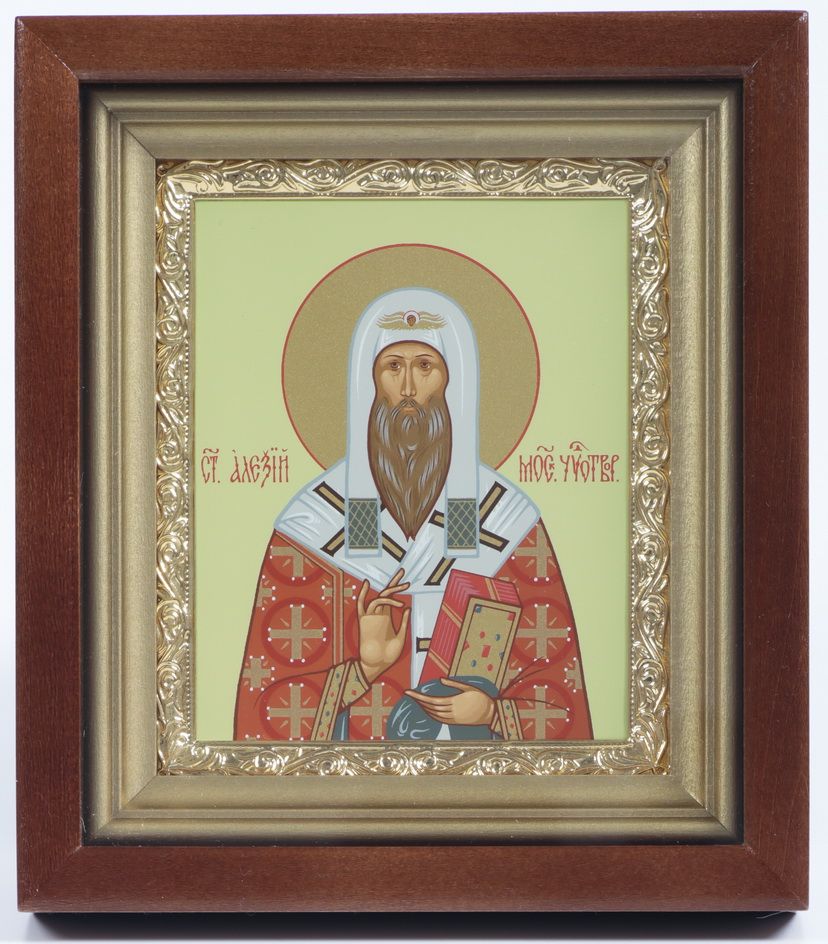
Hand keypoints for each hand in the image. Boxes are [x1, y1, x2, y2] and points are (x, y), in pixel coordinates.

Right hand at [357, 568, 409, 683]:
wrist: (377, 665)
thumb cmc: (389, 655)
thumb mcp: (401, 637)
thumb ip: (404, 623)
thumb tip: (407, 607)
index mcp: (388, 617)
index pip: (392, 598)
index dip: (397, 587)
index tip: (406, 580)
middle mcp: (380, 615)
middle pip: (386, 593)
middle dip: (394, 582)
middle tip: (403, 572)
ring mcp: (371, 617)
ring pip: (379, 598)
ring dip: (391, 591)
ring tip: (404, 588)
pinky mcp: (364, 620)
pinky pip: (361, 605)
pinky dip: (362, 594)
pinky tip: (366, 583)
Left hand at [405, 677, 495, 726]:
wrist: (492, 714)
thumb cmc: (482, 698)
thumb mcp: (469, 687)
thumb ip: (454, 683)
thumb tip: (440, 679)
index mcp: (454, 701)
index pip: (432, 700)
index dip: (419, 697)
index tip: (409, 692)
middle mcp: (452, 711)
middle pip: (430, 707)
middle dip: (419, 701)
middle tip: (409, 694)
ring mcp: (454, 718)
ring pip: (434, 714)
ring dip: (424, 708)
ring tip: (417, 701)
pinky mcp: (456, 722)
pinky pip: (440, 720)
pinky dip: (431, 715)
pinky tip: (427, 710)